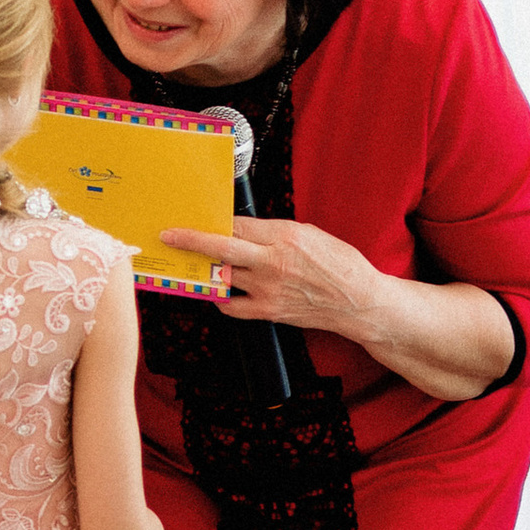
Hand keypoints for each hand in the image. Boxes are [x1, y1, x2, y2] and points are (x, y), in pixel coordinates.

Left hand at [159, 212, 382, 337]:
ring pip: (224, 276)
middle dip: (191, 240)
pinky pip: (232, 307)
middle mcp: (272, 262)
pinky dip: (221, 298)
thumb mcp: (310, 234)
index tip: (199, 217)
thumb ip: (275, 232)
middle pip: (221, 248)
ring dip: (206, 269)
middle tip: (170, 236)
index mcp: (284, 236)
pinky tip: (219, 291)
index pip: (237, 225)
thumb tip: (246, 230)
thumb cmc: (340, 265)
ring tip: (194, 264)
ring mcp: (268, 289)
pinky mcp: (268, 312)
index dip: (215, 220)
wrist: (358, 302)